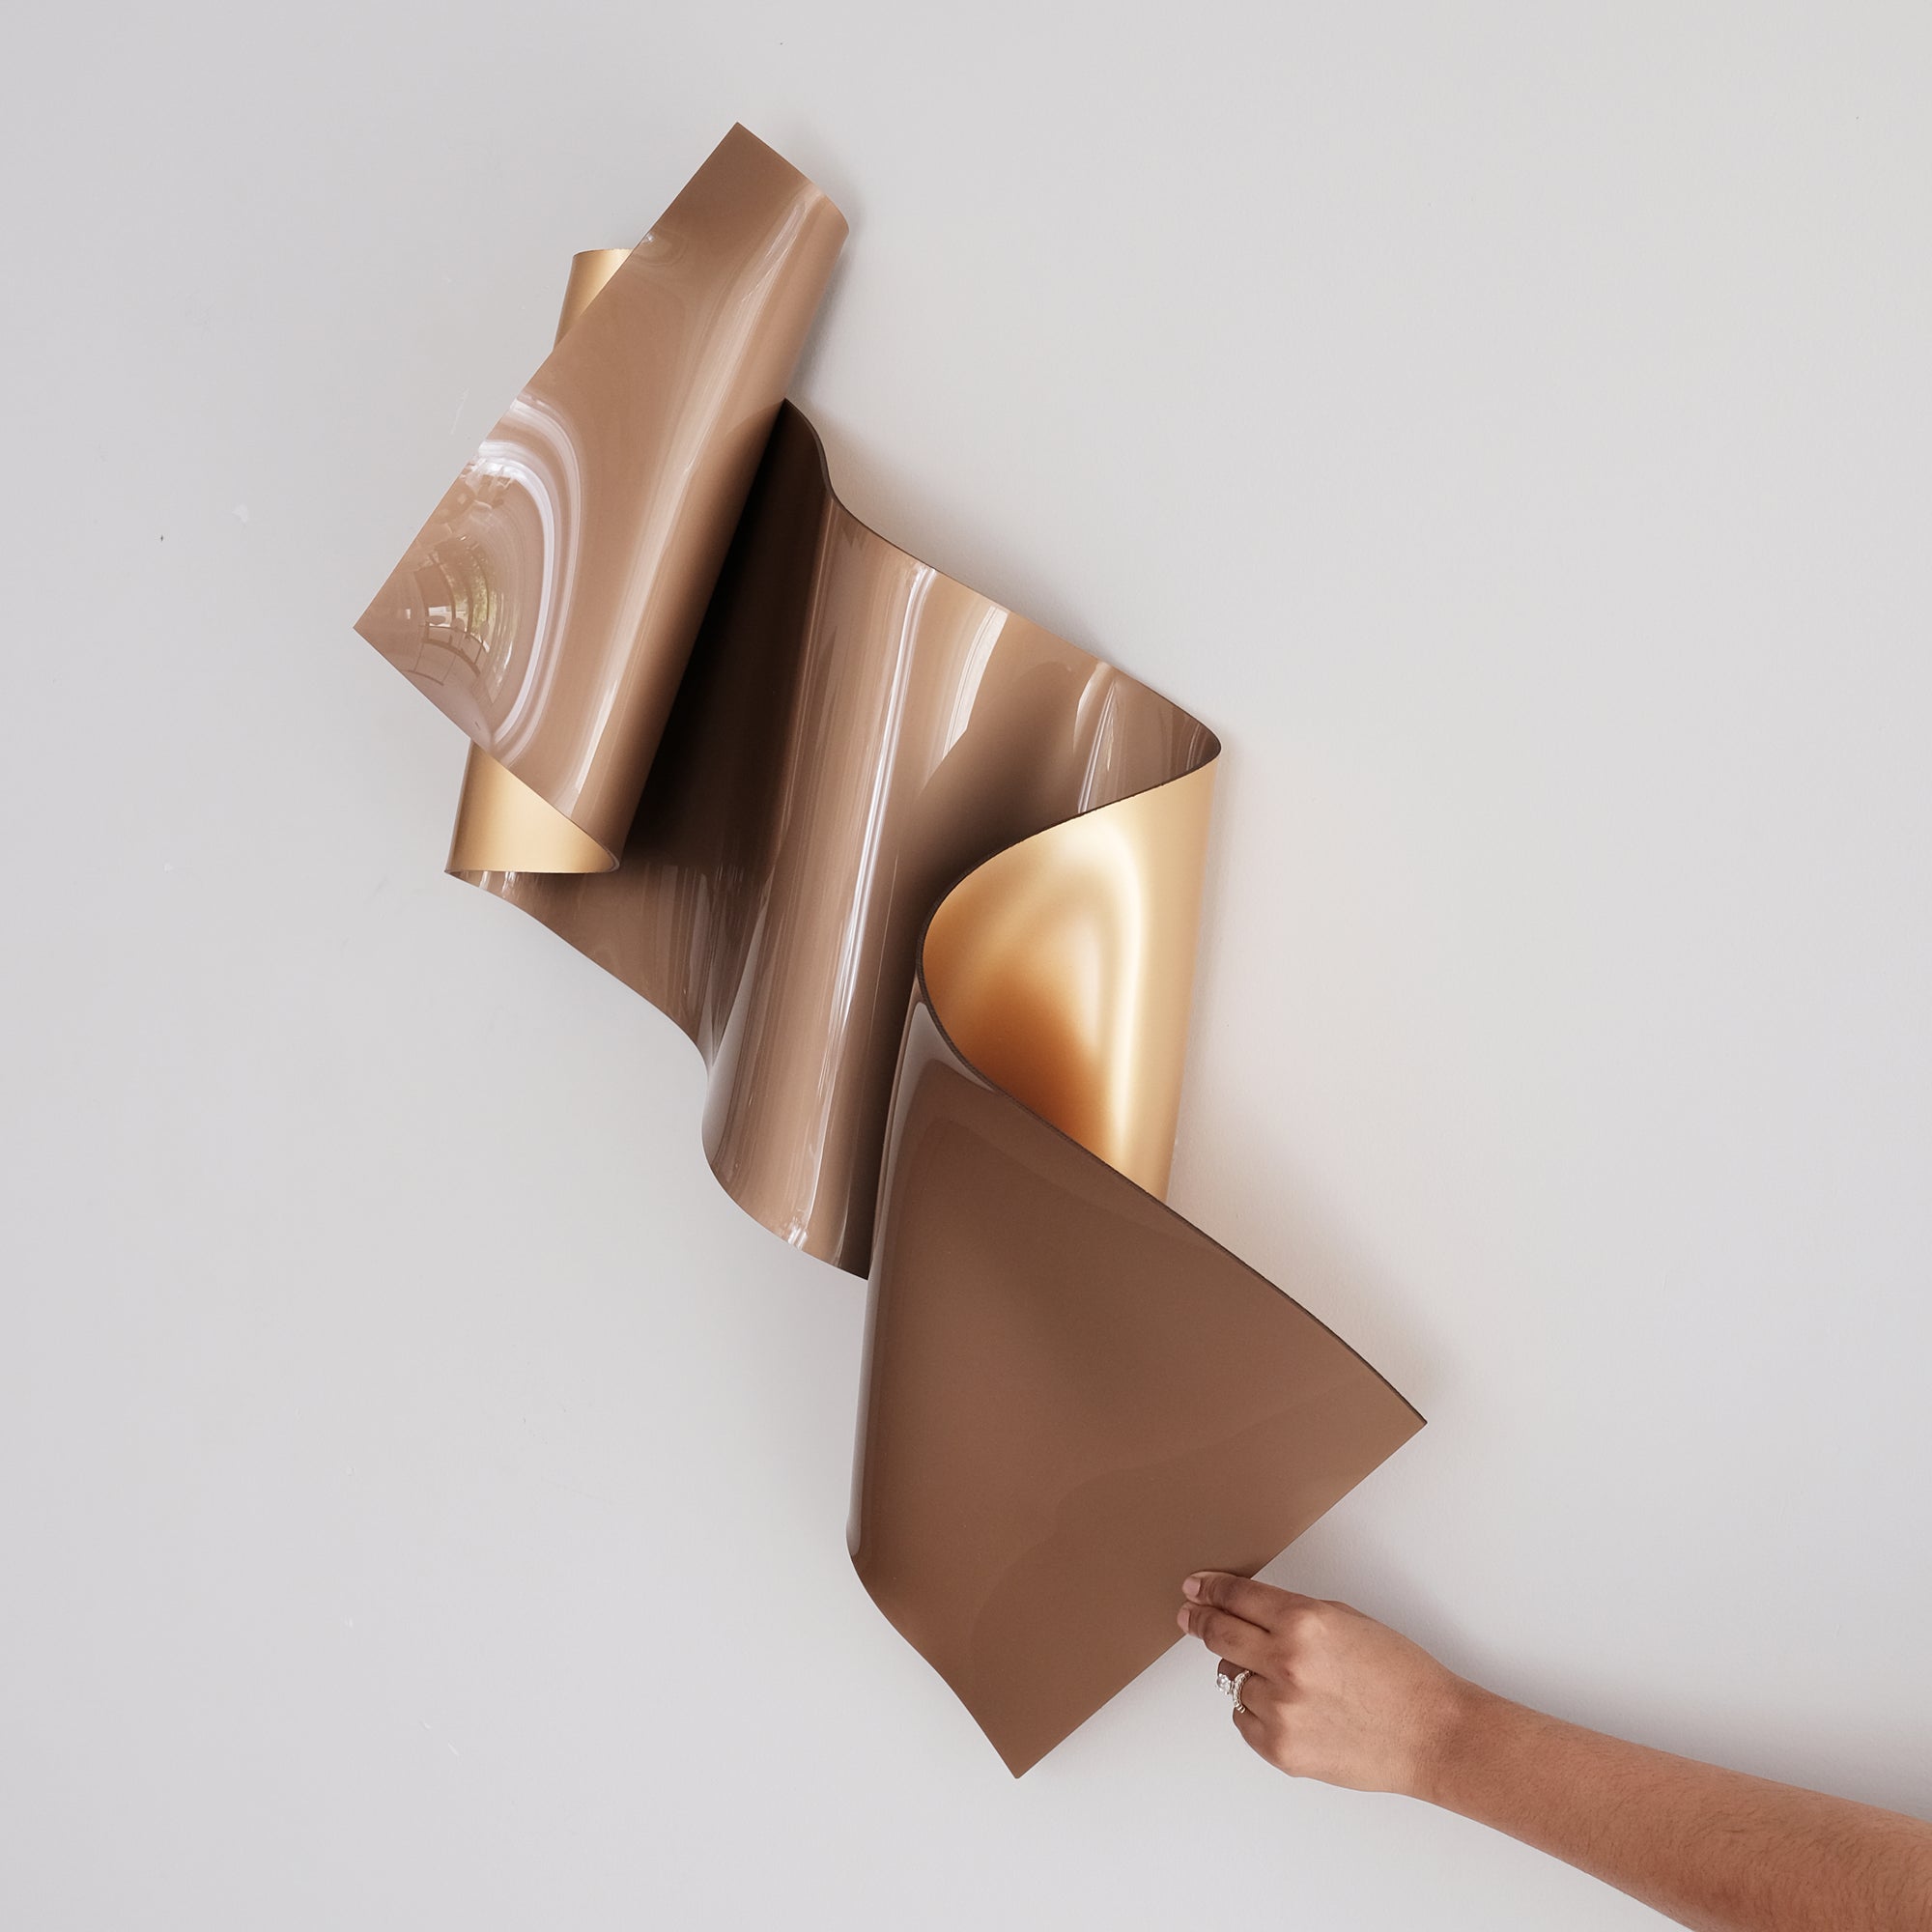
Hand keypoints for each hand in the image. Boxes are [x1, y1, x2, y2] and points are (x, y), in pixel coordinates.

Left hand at [1176, 1572, 1475, 1798]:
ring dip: (1248, 1675)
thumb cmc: (1397, 1673)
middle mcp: (1285, 1663)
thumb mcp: (1344, 1619)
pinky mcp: (1280, 1750)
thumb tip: (1244, 1613)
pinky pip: (1245, 1721)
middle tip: (1189, 1615)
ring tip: (1292, 1683)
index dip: (1210, 1589)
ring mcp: (1280, 1710)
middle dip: (1199, 1620)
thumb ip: (1290, 1614)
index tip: (1194, 1587)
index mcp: (1303, 1622)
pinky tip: (1293, 1710)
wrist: (1430, 1732)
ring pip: (1233, 1681)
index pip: (1236, 1597)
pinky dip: (1258, 1712)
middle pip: (1219, 1635)